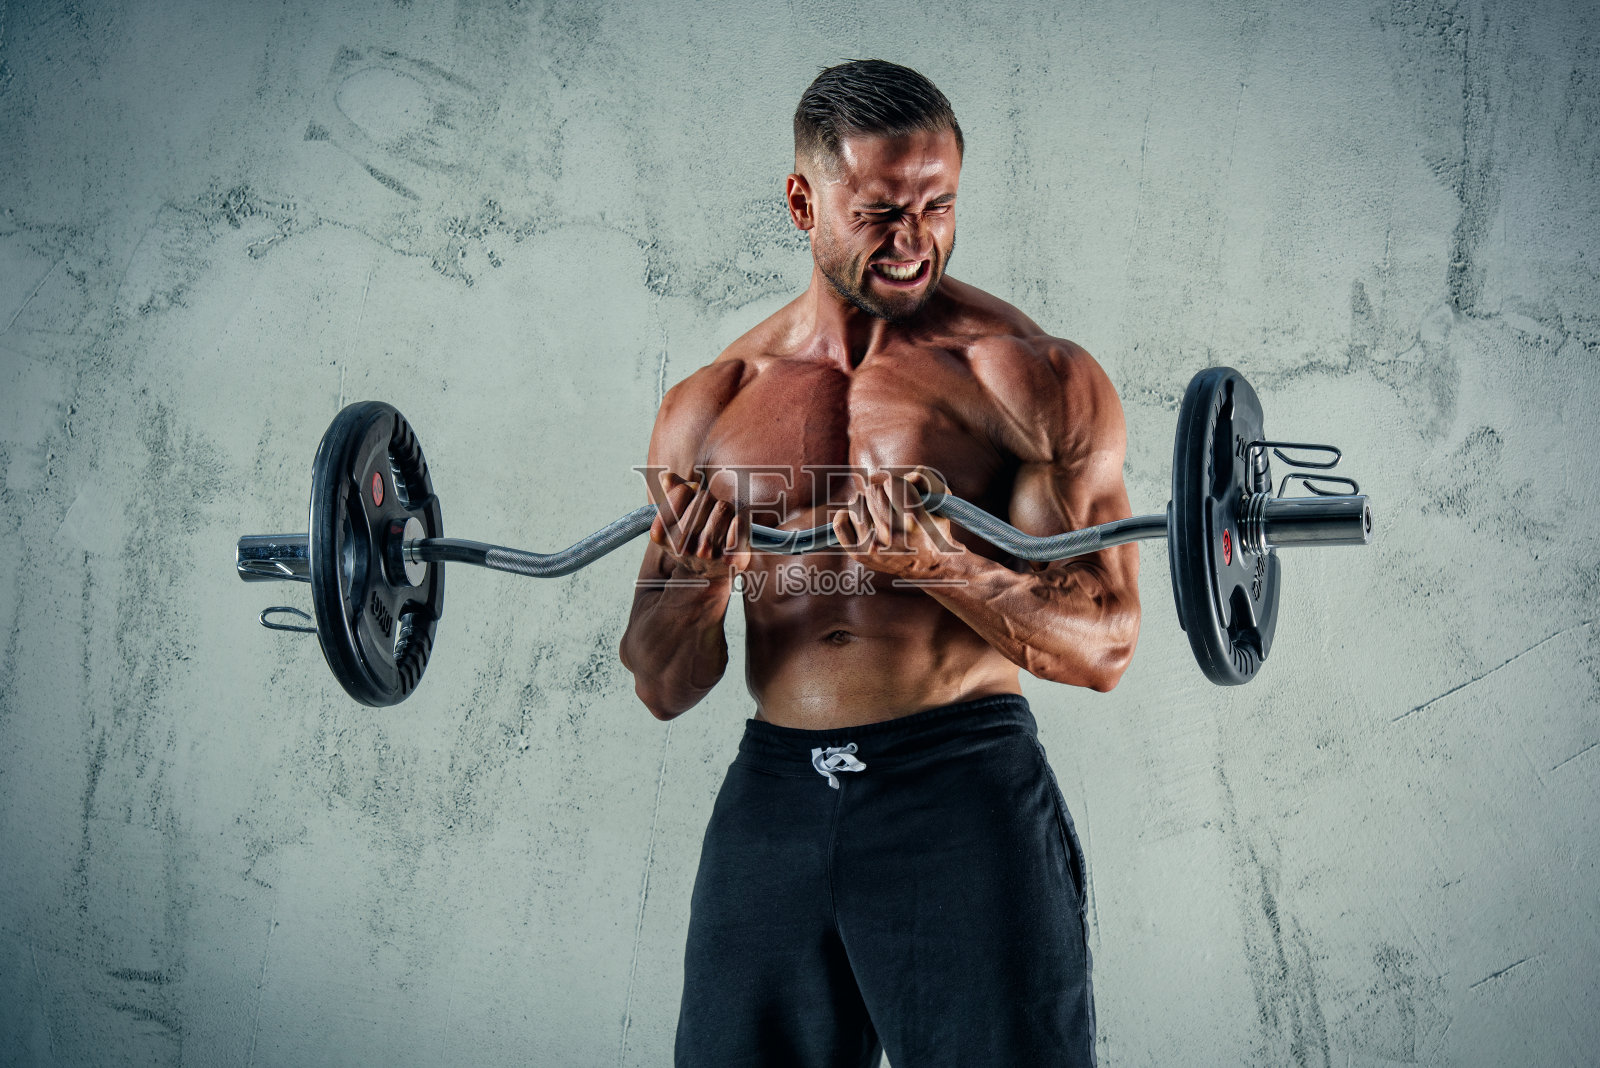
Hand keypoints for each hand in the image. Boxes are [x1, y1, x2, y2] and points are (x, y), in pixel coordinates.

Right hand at [649, 471, 752, 577]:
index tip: (693, 502)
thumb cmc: (692, 539)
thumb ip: (672, 494)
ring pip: (723, 506)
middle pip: (705, 497)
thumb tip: (668, 477)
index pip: (683, 490)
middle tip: (710, 516)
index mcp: (661, 533)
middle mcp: (682, 546)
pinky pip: (740, 522)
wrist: (706, 574)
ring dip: (727, 510)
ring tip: (722, 524)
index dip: (692, 490)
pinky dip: (742, 519)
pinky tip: (735, 527)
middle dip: (710, 501)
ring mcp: (707, 553)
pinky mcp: (730, 558)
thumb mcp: (674, 520)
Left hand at [831, 468, 963, 581]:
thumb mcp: (941, 501)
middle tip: (887, 501)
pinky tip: (858, 518)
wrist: (930, 567)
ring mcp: (874, 545)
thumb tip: (903, 476)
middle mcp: (892, 533)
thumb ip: (925, 479)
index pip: (890, 482)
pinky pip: (840, 523)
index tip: (896, 488)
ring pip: (856, 501)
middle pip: (872, 490)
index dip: (893, 482)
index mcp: (914, 518)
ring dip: (865, 502)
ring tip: (876, 512)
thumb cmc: (934, 529)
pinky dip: (845, 515)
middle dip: (880, 491)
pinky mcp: (861, 554)